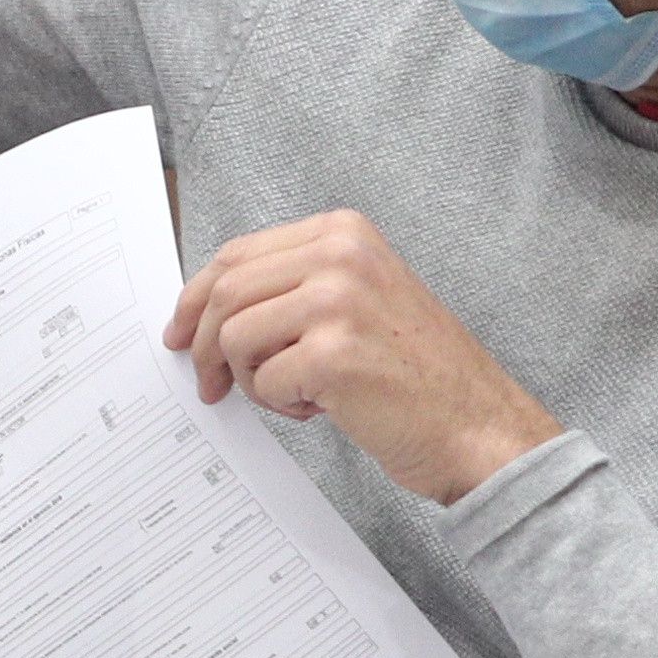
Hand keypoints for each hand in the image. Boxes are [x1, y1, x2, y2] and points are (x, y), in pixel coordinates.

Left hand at [164, 209, 564, 504]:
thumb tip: (210, 308)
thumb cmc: (418, 373)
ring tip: (295, 396)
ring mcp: (337, 302)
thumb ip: (296, 287)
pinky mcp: (332, 355)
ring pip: (234, 337)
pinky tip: (320, 409)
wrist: (477, 426)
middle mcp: (340, 255)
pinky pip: (262, 382)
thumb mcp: (360, 300)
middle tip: (209, 385)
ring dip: (251, 379)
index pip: (239, 254)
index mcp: (343, 232)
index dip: (197, 297)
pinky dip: (280, 405)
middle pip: (226, 292)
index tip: (181, 332)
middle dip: (205, 345)